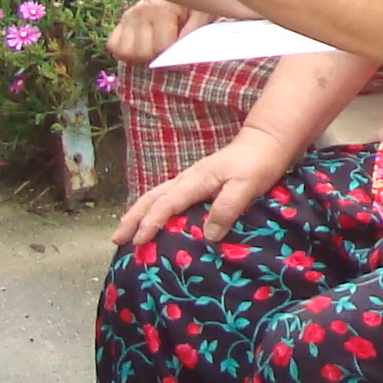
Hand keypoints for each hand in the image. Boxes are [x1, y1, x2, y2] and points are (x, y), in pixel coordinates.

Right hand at [105, 1, 204, 67]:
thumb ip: (195, 31)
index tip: (182, 54)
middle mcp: (140, 11)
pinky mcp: (120, 22)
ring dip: (141, 55)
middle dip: (158, 56)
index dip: (174, 57)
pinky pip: (113, 46)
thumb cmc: (192, 6)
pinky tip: (141, 46)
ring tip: (155, 47)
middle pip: (143, 52)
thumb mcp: (202, 14)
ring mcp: (128, 16)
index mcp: (162, 9)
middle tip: (168, 49)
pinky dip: (125, 51)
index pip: (162, 47)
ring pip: (126, 52)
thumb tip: (183, 52)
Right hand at [114, 127, 299, 249]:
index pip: (166, 203)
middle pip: (152, 198)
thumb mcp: (246, 187)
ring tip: (125, 231)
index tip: (138, 241)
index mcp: (196, 180)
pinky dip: (154, 208)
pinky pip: (168, 197)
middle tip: (116, 238)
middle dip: (132, 218)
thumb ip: (226, 208)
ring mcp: (191, 180)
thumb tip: (208, 234)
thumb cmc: (258, 163)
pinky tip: (153, 219)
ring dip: (139, 212)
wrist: (267, 142)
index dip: (151, 222)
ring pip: (157, 196)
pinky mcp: (198, 183)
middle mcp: (188, 179)